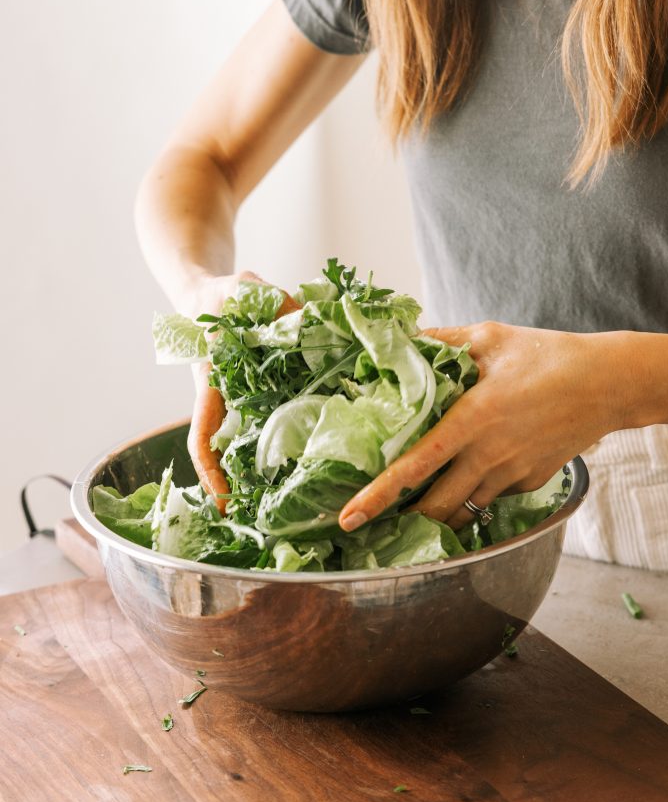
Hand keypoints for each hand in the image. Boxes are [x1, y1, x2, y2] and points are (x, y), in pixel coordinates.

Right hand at [182, 271, 299, 513]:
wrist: (209, 294)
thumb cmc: (220, 295)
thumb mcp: (243, 289)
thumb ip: (272, 302)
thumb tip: (308, 322)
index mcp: (212, 384)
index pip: (203, 434)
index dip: (210, 471)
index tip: (223, 501)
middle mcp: (228, 399)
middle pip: (233, 450)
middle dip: (248, 482)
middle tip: (276, 513)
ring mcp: (244, 398)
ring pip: (257, 438)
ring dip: (275, 463)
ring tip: (309, 490)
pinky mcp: (263, 390)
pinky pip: (279, 415)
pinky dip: (296, 428)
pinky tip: (329, 436)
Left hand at [338, 321, 629, 530]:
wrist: (609, 384)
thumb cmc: (548, 355)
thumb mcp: (489, 337)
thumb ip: (442, 342)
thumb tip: (402, 338)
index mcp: (471, 420)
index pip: (415, 466)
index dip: (379, 494)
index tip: (350, 517)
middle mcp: (488, 455)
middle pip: (436, 507)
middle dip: (404, 521)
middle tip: (375, 525)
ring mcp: (511, 474)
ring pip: (464, 509)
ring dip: (437, 514)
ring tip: (414, 512)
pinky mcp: (530, 483)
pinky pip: (492, 496)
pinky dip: (474, 492)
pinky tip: (470, 474)